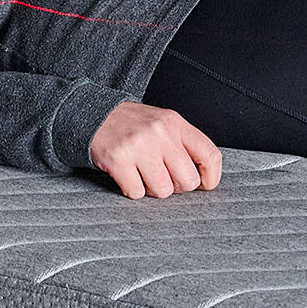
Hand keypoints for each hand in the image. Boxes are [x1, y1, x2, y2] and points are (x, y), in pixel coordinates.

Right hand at [89, 102, 222, 198]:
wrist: (94, 115)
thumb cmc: (133, 125)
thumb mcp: (163, 123)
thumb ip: (183, 144)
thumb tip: (203, 178)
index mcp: (175, 123)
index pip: (210, 155)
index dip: (211, 177)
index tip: (204, 184)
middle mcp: (159, 133)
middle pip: (187, 180)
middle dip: (177, 186)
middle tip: (164, 177)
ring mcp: (138, 147)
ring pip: (163, 191)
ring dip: (153, 189)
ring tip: (143, 175)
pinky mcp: (118, 160)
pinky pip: (137, 193)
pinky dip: (132, 190)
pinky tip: (128, 175)